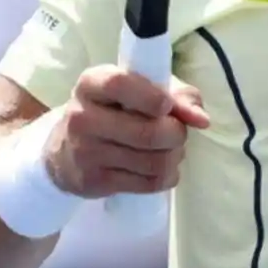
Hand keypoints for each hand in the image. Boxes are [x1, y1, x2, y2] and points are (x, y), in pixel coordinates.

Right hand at [44, 65, 210, 197]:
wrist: (65, 150)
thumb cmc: (115, 109)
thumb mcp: (142, 89)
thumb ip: (178, 95)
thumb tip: (202, 119)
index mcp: (92, 84)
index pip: (120, 85)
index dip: (151, 96)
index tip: (167, 105)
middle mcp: (82, 117)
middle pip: (148, 132)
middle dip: (176, 134)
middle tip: (177, 132)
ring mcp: (86, 152)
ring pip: (152, 161)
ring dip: (174, 157)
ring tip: (171, 150)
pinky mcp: (94, 182)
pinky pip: (147, 183)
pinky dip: (166, 177)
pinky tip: (162, 169)